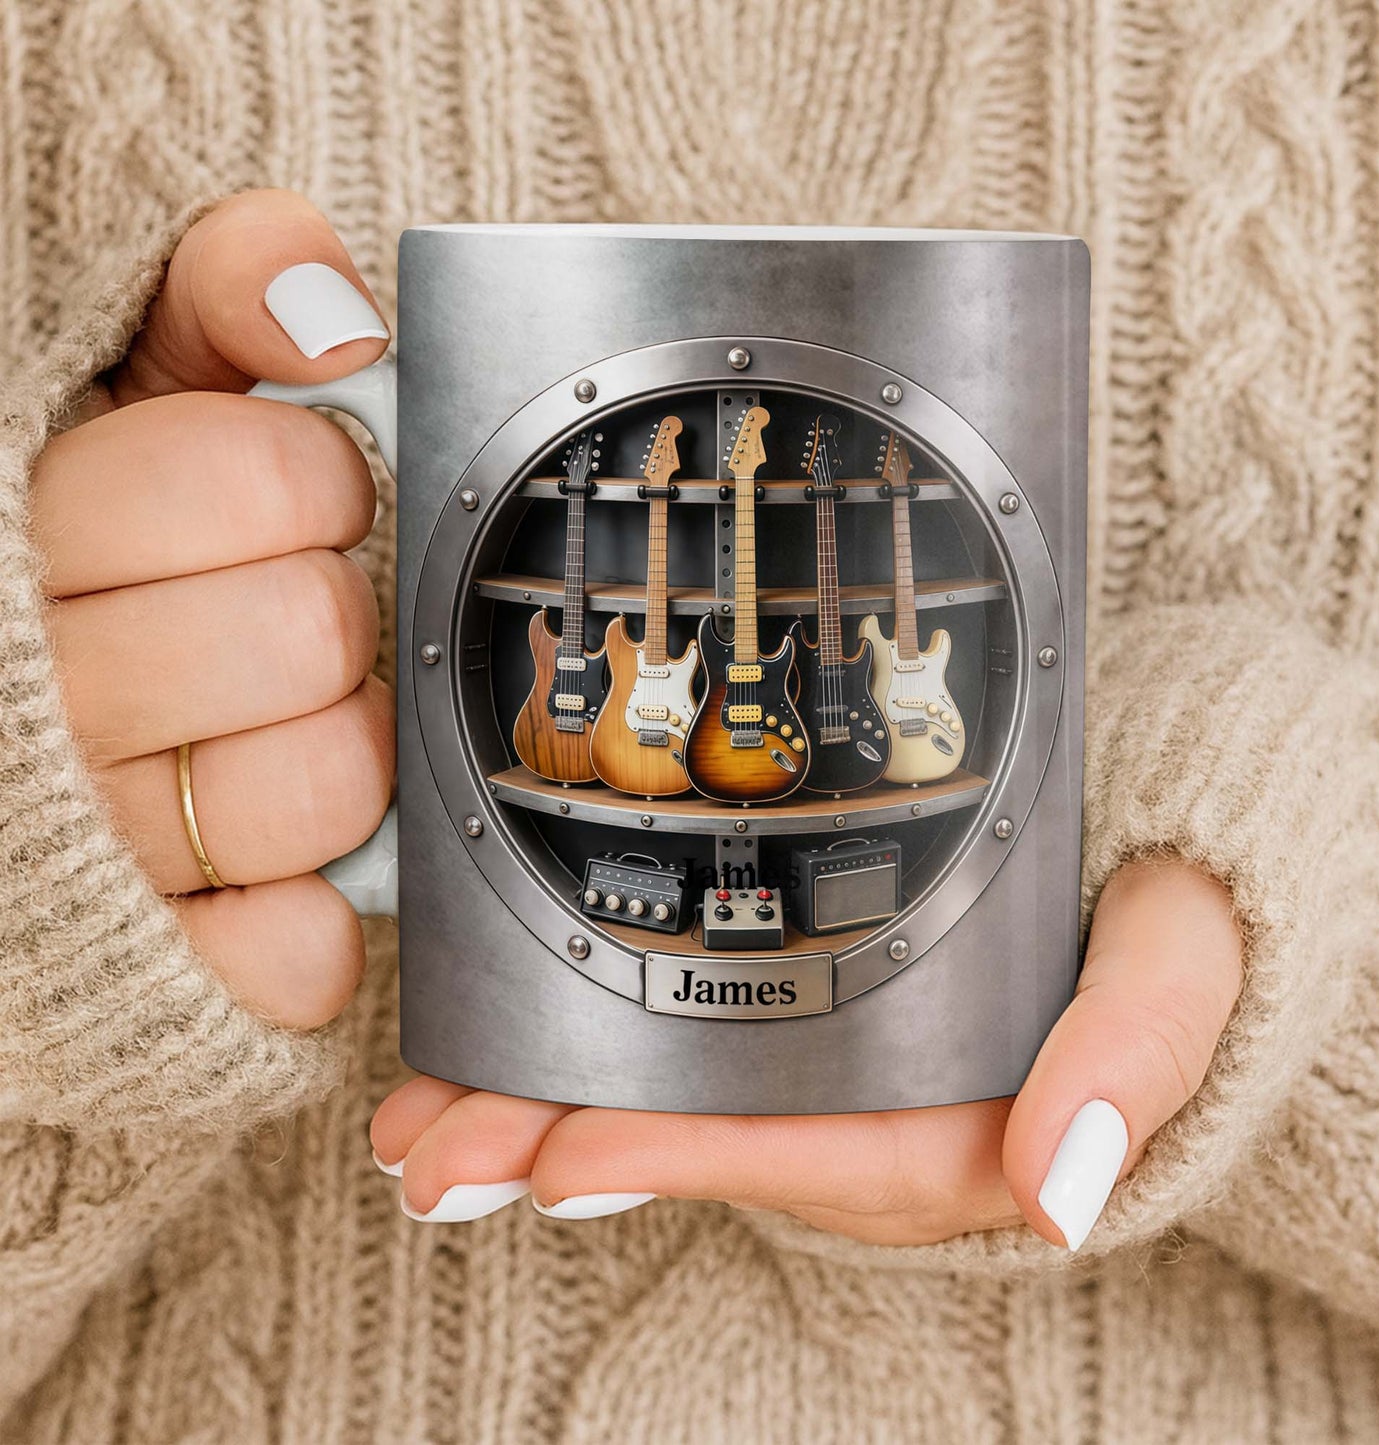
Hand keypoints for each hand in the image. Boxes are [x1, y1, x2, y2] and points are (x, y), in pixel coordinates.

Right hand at [31, 188, 394, 1029]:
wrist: (10, 697)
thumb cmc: (86, 531)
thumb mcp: (130, 371)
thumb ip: (217, 296)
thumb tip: (332, 316)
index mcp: (35, 525)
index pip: (263, 481)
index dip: (313, 479)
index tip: (291, 492)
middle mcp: (41, 694)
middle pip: (309, 634)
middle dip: (332, 609)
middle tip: (287, 609)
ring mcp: (94, 840)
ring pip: (325, 787)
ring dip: (338, 745)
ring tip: (278, 721)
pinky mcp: (155, 960)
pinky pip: (284, 957)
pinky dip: (307, 922)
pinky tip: (280, 871)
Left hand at [372, 857, 1242, 1247]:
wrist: (1172, 844)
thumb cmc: (1182, 902)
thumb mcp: (1183, 965)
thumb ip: (1135, 1057)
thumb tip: (1063, 1190)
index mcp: (970, 1123)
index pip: (810, 1153)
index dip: (683, 1157)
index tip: (562, 1160)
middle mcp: (887, 1104)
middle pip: (713, 1137)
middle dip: (564, 1143)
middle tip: (430, 1149)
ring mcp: (845, 1052)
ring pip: (683, 1091)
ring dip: (547, 1102)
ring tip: (421, 1112)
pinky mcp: (819, 999)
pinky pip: (697, 1032)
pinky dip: (596, 1037)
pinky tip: (504, 1035)